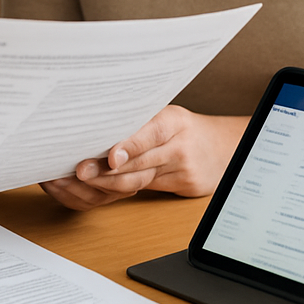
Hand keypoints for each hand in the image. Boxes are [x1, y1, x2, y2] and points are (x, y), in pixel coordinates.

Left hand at [40, 105, 247, 210]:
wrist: (223, 147)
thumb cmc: (183, 127)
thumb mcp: (166, 114)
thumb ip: (138, 121)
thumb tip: (98, 123)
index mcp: (173, 120)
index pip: (150, 134)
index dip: (129, 146)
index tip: (109, 156)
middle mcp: (178, 145)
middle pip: (141, 162)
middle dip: (108, 169)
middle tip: (81, 170)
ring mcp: (182, 168)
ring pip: (141, 180)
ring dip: (110, 183)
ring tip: (85, 180)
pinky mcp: (183, 186)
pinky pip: (147, 189)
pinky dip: (123, 189)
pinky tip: (102, 188)